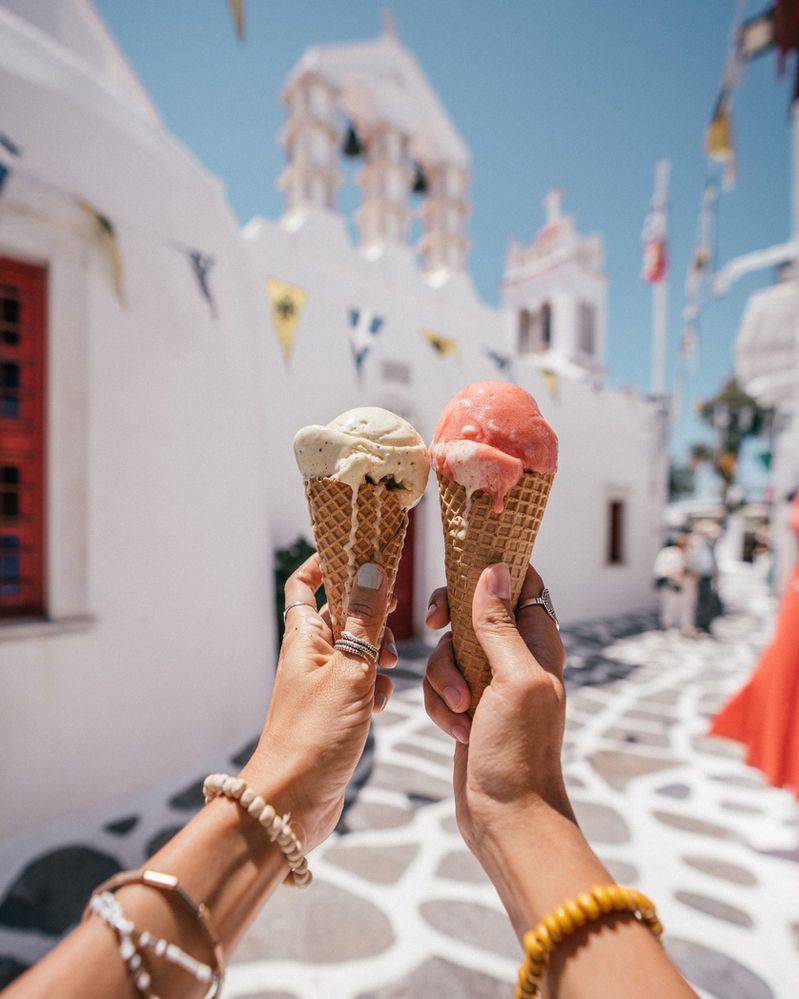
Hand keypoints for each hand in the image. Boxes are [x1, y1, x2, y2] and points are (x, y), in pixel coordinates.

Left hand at [240, 555, 395, 850]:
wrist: (292, 803)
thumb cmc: (315, 736)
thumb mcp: (349, 671)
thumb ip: (364, 621)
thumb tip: (371, 567)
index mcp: (303, 638)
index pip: (305, 583)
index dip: (326, 560)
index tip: (359, 549)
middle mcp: (309, 656)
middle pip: (340, 613)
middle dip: (370, 612)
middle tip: (394, 617)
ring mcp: (321, 685)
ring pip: (357, 649)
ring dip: (378, 652)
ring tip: (392, 667)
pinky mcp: (335, 712)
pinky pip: (361, 683)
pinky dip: (376, 685)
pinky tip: (382, 701)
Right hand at [424, 563, 569, 857]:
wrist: (507, 814)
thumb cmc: (520, 749)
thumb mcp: (512, 679)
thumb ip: (499, 624)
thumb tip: (493, 568)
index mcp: (538, 640)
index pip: (520, 580)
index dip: (491, 567)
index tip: (460, 568)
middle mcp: (515, 654)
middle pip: (470, 607)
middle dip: (449, 625)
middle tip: (435, 626)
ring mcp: (489, 681)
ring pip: (446, 648)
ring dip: (443, 679)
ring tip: (461, 712)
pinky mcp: (466, 705)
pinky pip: (438, 684)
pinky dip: (439, 704)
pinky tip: (456, 731)